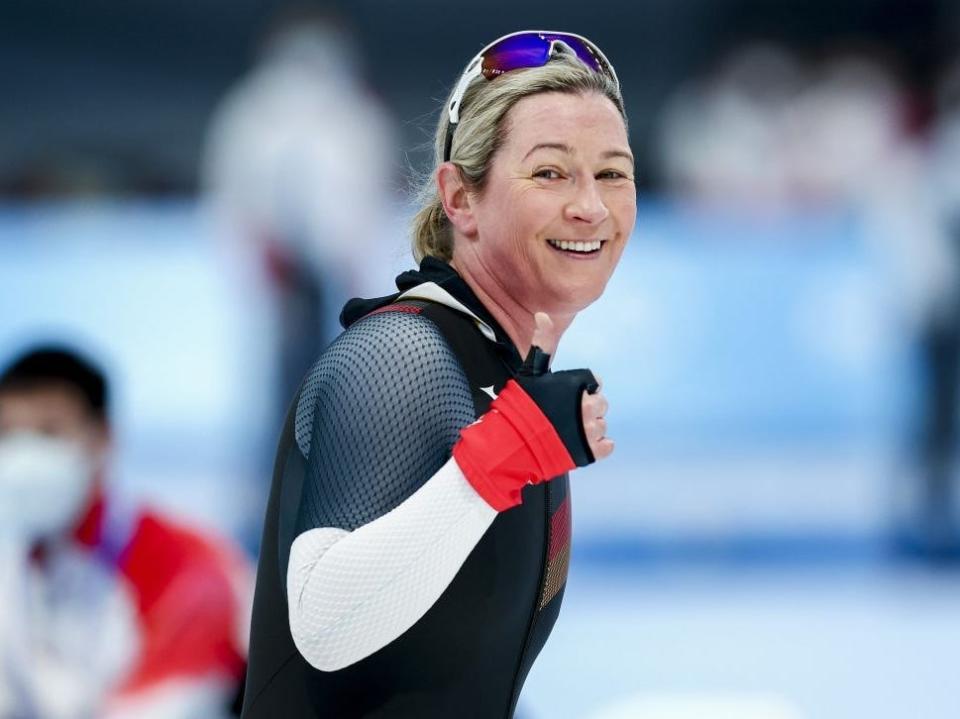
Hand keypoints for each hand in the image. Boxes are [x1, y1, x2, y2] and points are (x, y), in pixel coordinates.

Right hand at [526, 311, 611, 462]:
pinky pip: (607, 446)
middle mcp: (589, 407)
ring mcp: (590, 430)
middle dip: (586, 408)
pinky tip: (578, 442)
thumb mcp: (530, 371)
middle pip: (601, 404)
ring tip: (566, 430)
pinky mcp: (591, 451)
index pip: (595, 383)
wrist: (514, 442)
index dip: (582, 389)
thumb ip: (542, 343)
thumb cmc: (521, 405)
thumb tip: (543, 315)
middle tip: (564, 415)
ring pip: (602, 425)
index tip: (566, 397)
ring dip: (588, 427)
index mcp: (579, 385)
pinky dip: (597, 445)